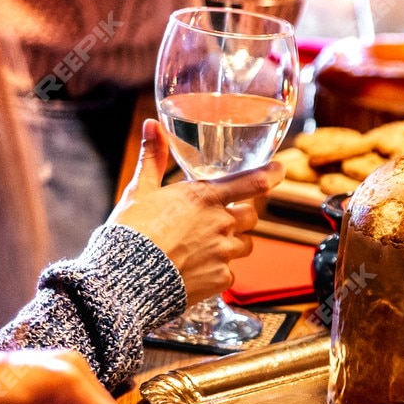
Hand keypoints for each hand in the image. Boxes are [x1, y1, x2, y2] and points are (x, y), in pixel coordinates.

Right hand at [109, 120, 282, 304]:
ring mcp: (224, 252)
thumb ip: (153, 157)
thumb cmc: (130, 232)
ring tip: (200, 247)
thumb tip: (152, 125)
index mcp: (205, 197)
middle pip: (251, 215)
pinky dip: (217, 271)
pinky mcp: (222, 279)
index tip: (279, 169)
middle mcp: (221, 223)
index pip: (254, 182)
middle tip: (216, 220)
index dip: (273, 174)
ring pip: (244, 244)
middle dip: (239, 216)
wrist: (123, 279)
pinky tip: (193, 270)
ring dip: (231, 243)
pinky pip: (230, 272)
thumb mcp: (140, 191)